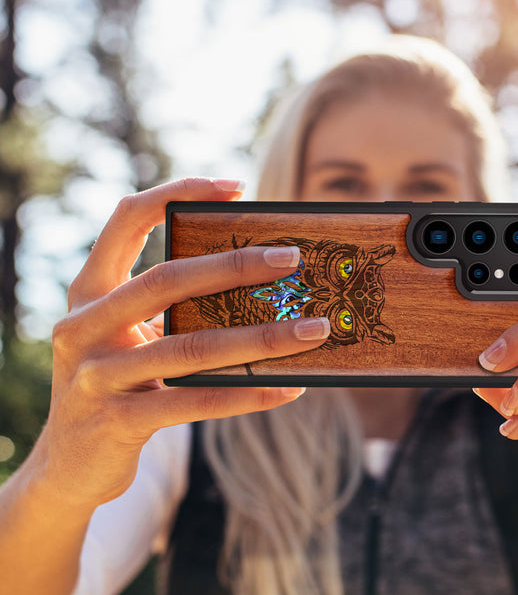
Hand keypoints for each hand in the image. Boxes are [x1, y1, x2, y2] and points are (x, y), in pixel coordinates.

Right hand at [32, 178, 329, 510]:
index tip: (236, 187)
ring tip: (314, 329)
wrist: (68, 467)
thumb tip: (259, 281)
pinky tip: (289, 388)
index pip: (127, 219)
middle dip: (235, 265)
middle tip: (292, 258)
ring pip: (191, 348)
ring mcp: (96, 376)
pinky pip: (196, 402)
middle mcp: (84, 326)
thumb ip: (170, 308)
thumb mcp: (129, 336)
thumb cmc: (116, 384)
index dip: (178, 193)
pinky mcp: (117, 423)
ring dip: (263, 338)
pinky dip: (248, 394)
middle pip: (167, 280)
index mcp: (89, 291)